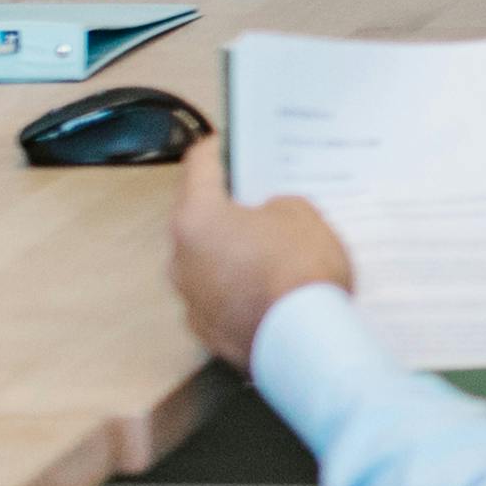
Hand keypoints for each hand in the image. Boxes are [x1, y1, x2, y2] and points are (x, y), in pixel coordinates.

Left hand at [168, 144, 360, 369]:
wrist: (306, 343)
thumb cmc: (299, 268)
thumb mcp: (301, 213)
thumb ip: (275, 205)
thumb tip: (266, 219)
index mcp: (195, 218)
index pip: (198, 167)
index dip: (217, 149)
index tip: (228, 142)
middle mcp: (180, 258)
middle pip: (197, 218)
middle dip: (226, 207)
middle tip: (257, 198)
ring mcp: (190, 299)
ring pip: (206, 261)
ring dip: (230, 251)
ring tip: (268, 248)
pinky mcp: (207, 332)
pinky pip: (220, 298)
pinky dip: (238, 290)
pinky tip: (268, 290)